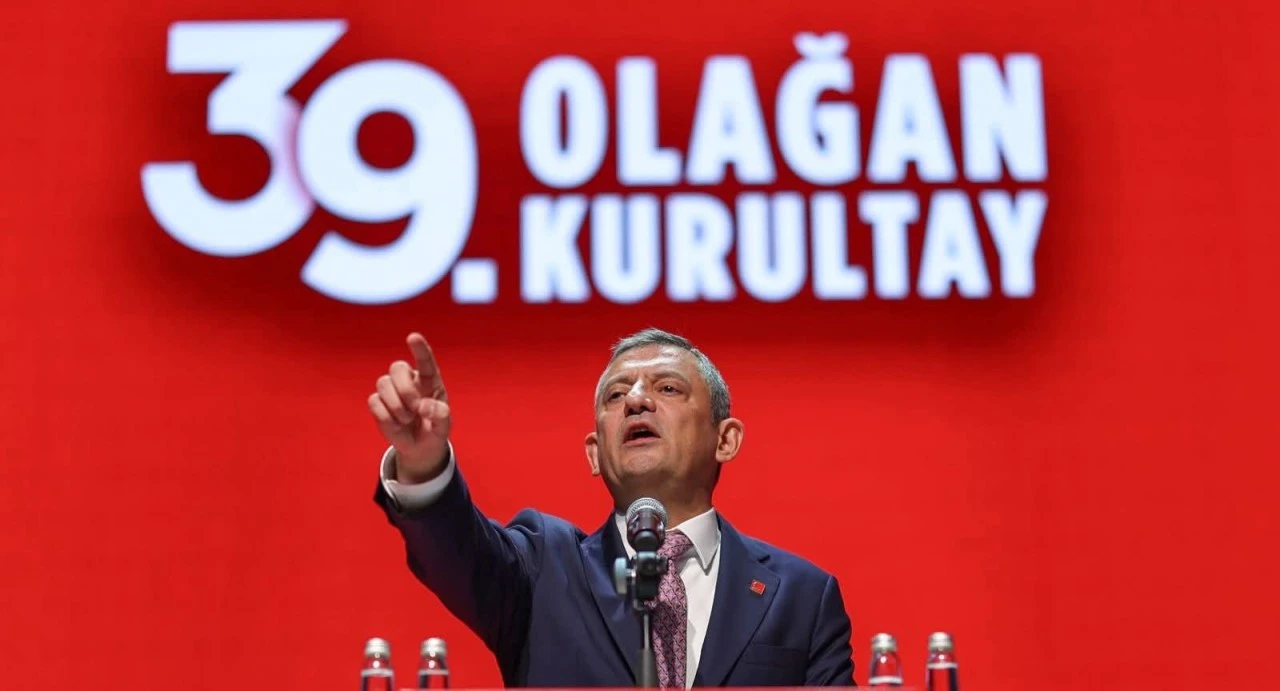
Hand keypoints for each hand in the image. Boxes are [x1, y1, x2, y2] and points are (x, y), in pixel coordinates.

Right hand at [367, 333, 451, 483]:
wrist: (420, 447)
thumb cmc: (434, 429)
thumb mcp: (444, 426)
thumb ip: (440, 415)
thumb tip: (423, 407)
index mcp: (429, 380)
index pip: (424, 360)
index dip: (419, 348)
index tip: (413, 337)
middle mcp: (409, 380)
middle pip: (397, 367)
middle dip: (405, 389)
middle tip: (415, 409)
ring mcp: (392, 390)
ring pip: (383, 382)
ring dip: (396, 405)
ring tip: (407, 419)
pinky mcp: (378, 403)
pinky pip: (374, 401)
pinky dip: (386, 416)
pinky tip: (396, 424)